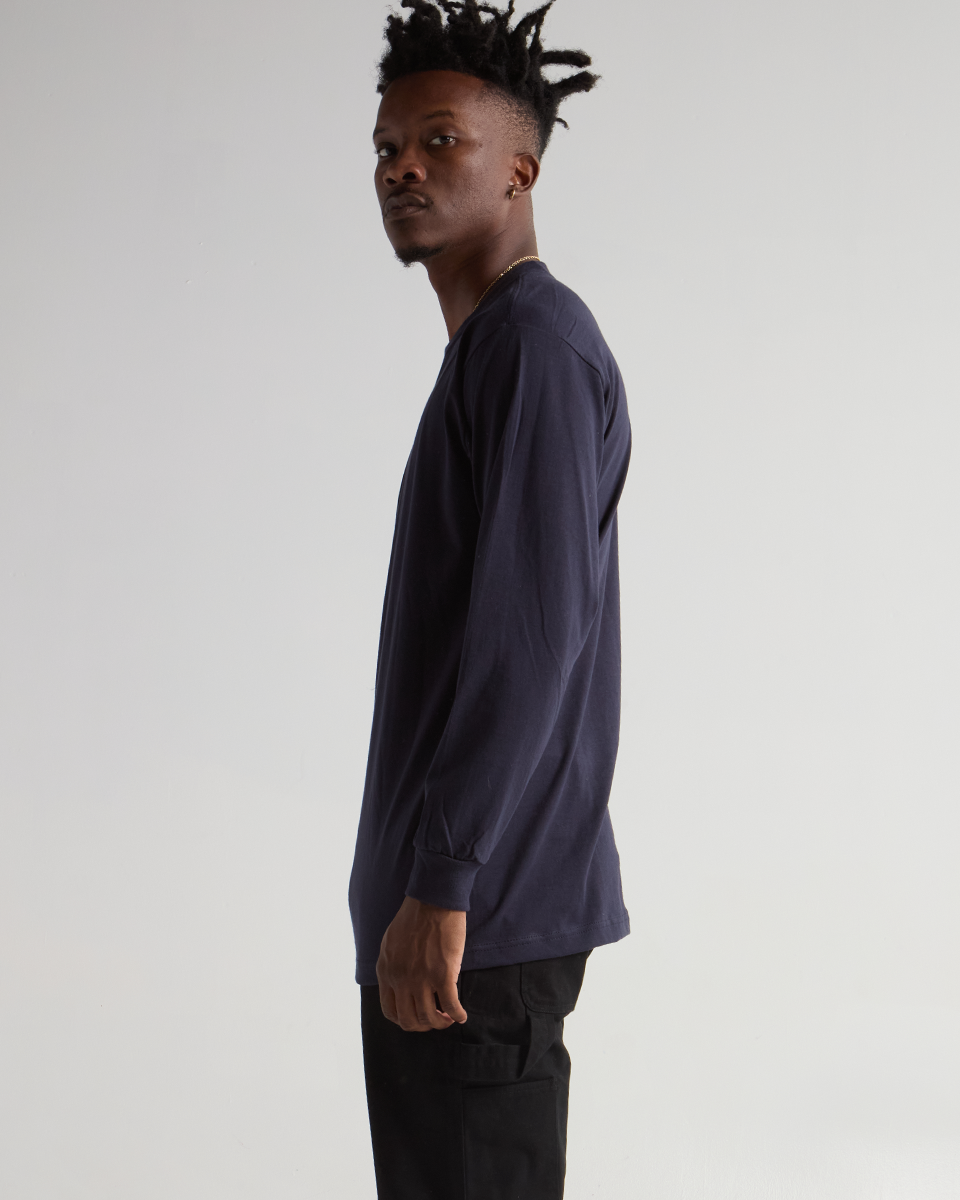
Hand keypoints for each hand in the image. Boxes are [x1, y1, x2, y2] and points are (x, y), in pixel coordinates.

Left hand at [376, 896, 468, 1030]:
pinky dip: (458, 1015)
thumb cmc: (414, 916)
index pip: (390, 1011)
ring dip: (441, 1023)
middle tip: (434, 1020)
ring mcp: (421, 979)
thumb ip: (391, 966)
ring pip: (429, 1017)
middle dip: (423, 1026)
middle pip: (409, 1020)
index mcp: (386, 972)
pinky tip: (462, 1016)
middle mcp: (400, 980)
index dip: (404, 1020)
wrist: (433, 900)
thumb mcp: (390, 943)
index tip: (416, 1017)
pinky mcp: (443, 974)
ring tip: (449, 1018)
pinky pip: (451, 1005)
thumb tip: (399, 983)